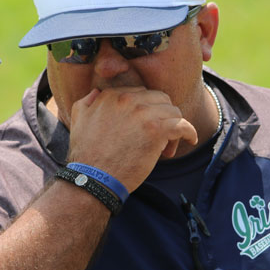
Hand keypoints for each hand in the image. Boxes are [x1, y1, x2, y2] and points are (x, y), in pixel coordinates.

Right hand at [67, 87, 197, 191]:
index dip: (147, 111)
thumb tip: (97, 92)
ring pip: (173, 112)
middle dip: (162, 117)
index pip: (142, 94)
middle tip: (159, 138)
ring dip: (173, 128)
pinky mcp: (157, 131)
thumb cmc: (87, 155)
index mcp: (113, 95)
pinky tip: (190, 139)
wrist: (93, 177)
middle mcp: (129, 100)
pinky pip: (183, 125)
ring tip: (166, 147)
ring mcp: (144, 114)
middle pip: (161, 100)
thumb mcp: (79, 120)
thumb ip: (88, 102)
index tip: (144, 130)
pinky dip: (189, 132)